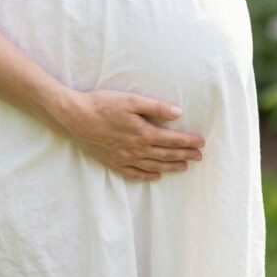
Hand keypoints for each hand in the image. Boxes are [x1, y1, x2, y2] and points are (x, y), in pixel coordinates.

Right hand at [60, 90, 204, 181]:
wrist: (76, 118)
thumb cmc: (103, 104)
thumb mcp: (131, 100)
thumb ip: (156, 107)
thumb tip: (179, 113)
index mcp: (144, 133)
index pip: (173, 140)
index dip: (188, 142)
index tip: (201, 143)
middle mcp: (137, 149)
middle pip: (167, 154)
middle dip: (185, 155)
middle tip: (199, 156)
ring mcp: (125, 159)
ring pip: (154, 165)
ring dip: (171, 166)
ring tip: (184, 167)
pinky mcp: (114, 163)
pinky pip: (135, 173)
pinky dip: (148, 175)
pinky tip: (156, 175)